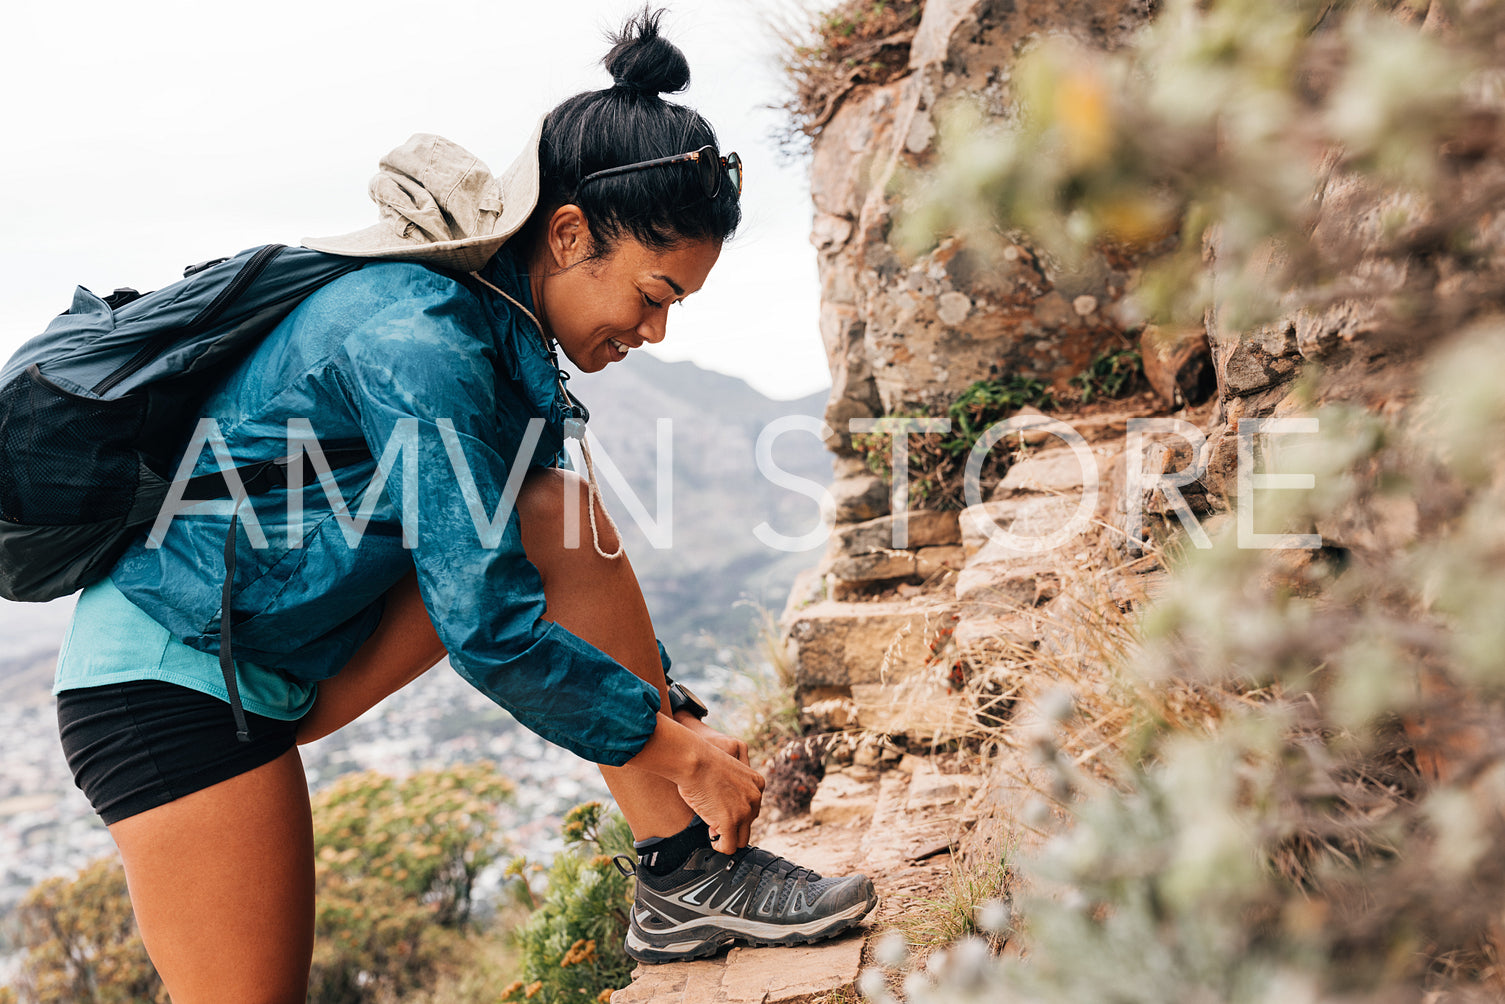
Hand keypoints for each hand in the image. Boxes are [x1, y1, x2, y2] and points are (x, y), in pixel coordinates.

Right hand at [626, 715, 764, 853]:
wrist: (694, 760)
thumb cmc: (702, 762)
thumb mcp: (728, 772)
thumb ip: (734, 789)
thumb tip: (726, 807)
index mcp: (757, 783)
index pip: (752, 808)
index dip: (735, 812)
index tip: (720, 809)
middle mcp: (755, 798)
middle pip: (748, 823)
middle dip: (732, 825)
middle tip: (714, 820)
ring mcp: (744, 811)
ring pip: (742, 839)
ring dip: (728, 837)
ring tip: (713, 829)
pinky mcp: (730, 822)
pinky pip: (730, 847)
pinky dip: (721, 847)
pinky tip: (712, 839)